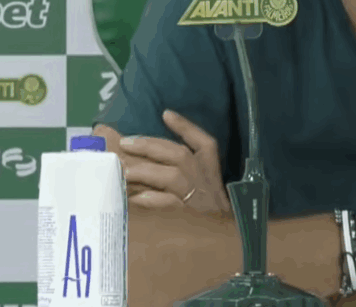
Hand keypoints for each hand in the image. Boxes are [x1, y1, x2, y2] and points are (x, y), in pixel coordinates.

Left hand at [117, 110, 231, 216]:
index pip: (204, 143)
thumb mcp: (208, 187)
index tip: (166, 114)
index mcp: (211, 171)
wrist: (231, 242)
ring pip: (173, 177)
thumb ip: (189, 169)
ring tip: (125, 171)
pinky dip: (153, 200)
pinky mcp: (188, 219)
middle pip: (180, 156)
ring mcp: (197, 200)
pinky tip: (136, 199)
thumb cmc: (212, 212)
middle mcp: (205, 181)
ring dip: (147, 171)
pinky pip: (169, 206)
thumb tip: (152, 154)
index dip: (185, 127)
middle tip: (126, 143)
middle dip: (152, 146)